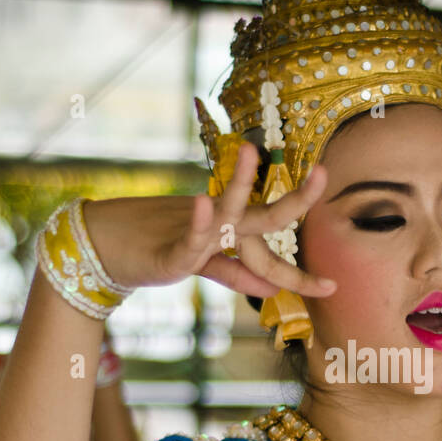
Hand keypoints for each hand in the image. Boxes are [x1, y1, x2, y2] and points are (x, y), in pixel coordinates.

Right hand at [81, 142, 335, 299]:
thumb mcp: (204, 264)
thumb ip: (237, 273)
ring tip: (251, 152)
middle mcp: (220, 227)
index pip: (275, 250)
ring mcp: (196, 233)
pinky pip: (187, 236)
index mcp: (231, 234)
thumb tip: (274, 288)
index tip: (333, 287)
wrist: (108, 248)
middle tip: (323, 174)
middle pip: (265, 215)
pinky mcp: (171, 251)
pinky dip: (197, 221)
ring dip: (238, 182)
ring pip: (225, 210)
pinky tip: (204, 203)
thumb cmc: (158, 250)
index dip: (303, 274)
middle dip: (295, 199)